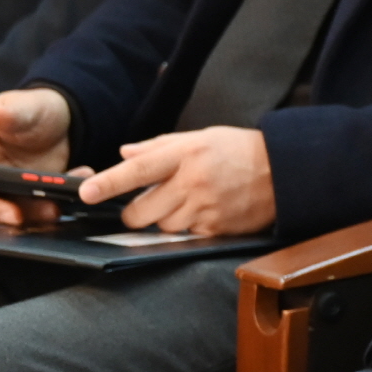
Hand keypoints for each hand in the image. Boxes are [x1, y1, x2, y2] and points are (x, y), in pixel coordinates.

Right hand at [0, 85, 73, 223]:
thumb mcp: (27, 106)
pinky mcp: (24, 195)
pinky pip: (29, 209)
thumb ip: (13, 112)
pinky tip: (64, 203)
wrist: (65, 123)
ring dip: (26, 214)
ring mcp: (2, 184)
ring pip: (2, 208)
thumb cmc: (34, 110)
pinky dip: (46, 210)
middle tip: (15, 215)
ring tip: (52, 211)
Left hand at [72, 124, 274, 234]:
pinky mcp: (217, 229)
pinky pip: (186, 235)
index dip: (109, 182)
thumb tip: (124, 153)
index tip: (86, 192)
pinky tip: (205, 210)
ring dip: (165, 220)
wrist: (284, 170)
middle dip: (135, 213)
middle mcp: (193, 182)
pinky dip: (188, 227)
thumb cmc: (239, 149)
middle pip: (141, 213)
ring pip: (162, 227)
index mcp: (186, 154)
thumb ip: (159, 146)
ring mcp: (205, 208)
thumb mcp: (200, 137)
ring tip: (187, 202)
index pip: (139, 170)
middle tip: (147, 203)